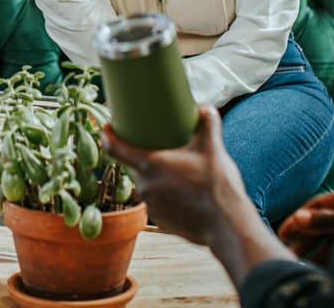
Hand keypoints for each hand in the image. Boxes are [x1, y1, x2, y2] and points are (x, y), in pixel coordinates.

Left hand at [101, 106, 251, 246]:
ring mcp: (151, 205)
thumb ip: (208, 124)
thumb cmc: (217, 186)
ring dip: (155, 175)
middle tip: (157, 145)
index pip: (115, 149)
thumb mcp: (214, 149)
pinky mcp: (160, 220)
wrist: (227, 225)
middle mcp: (145, 185)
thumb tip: (206, 108)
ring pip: (146, 183)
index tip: (106, 127)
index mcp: (151, 165)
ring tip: (175, 169)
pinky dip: (164, 193)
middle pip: (133, 164)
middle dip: (141, 153)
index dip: (107, 136)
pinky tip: (181, 191)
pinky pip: (156, 200)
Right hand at [277, 184, 333, 263]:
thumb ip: (327, 219)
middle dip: (304, 241)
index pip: (318, 206)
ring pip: (332, 244)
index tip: (282, 235)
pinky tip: (318, 272)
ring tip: (300, 267)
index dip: (298, 219)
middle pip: (323, 227)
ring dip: (317, 255)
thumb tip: (298, 218)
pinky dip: (332, 263)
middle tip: (287, 254)